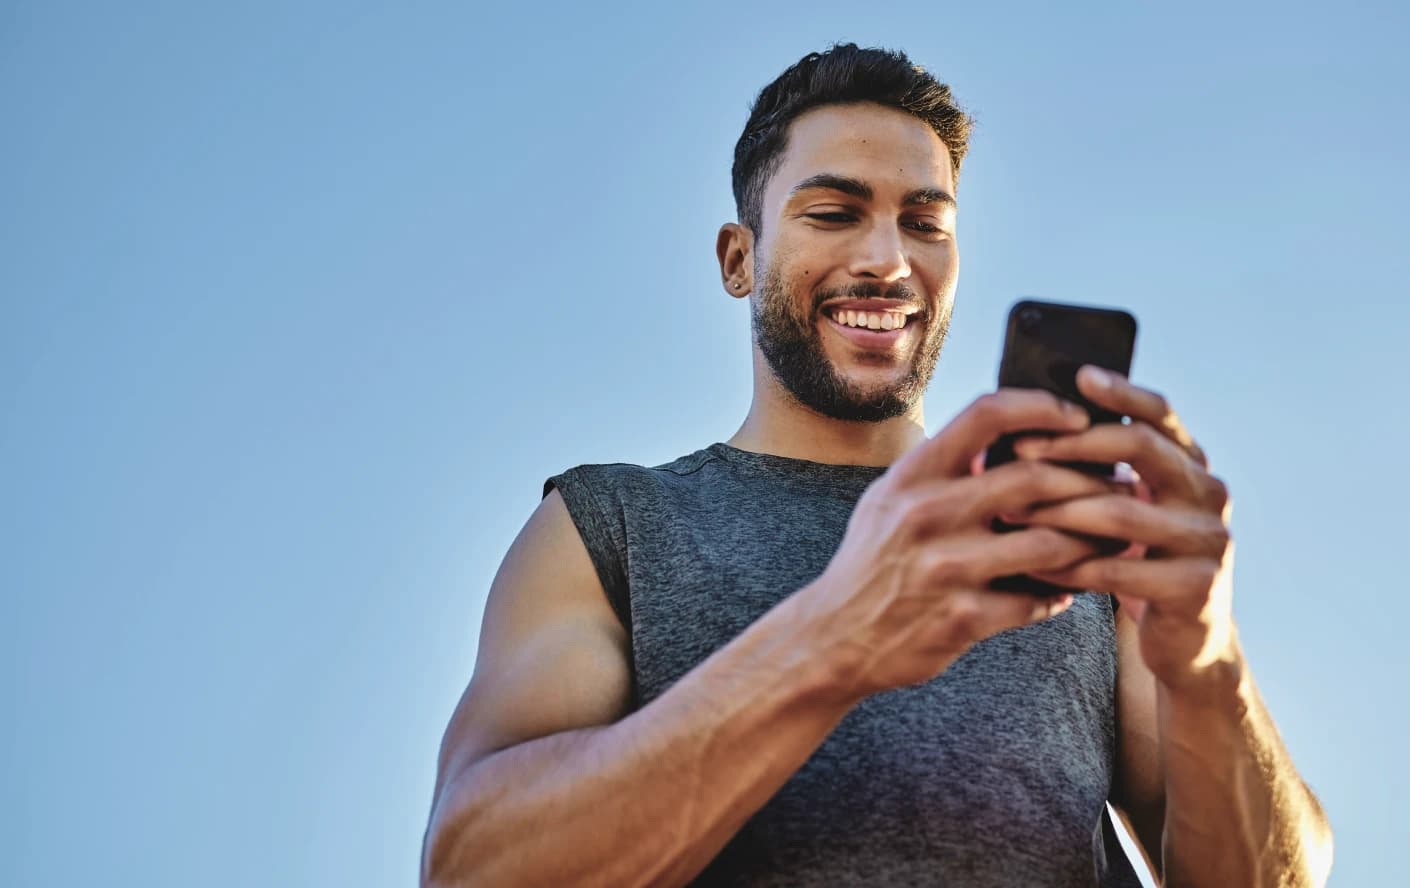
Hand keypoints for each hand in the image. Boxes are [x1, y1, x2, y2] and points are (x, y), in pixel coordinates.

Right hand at [799, 389, 1125, 699]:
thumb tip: (1012, 432)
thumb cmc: (873, 560)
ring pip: (1050, 543)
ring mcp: (946, 568)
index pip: (988, 413)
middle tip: (1118, 486)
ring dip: (1091, 541)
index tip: (1078, 419)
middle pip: (1036, 478)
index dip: (1043, 407)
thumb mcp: (891, 498)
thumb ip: (945, 466)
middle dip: (1090, 482)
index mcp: (914, 474)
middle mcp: (927, 514)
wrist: (835, 637)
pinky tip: (1067, 590)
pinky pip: (1036, 601)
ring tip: (1111, 538)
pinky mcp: (962, 619)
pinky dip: (1060, 594)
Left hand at [1015, 366, 1238, 696]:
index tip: (1079, 376)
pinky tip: (1036, 567)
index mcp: (1192, 466)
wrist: (1186, 642)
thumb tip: (1024, 432)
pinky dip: (1071, 568)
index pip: (1161, 414)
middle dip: (1074, 445)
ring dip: (1059, 511)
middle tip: (1020, 451)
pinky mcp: (1197, 587)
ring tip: (1011, 512)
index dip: (1122, 392)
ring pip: (1124, 513)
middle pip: (1143, 448)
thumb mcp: (1128, 510)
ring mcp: (1210, 540)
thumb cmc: (1139, 563)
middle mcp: (1210, 494)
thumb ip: (1100, 474)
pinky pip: (1119, 571)